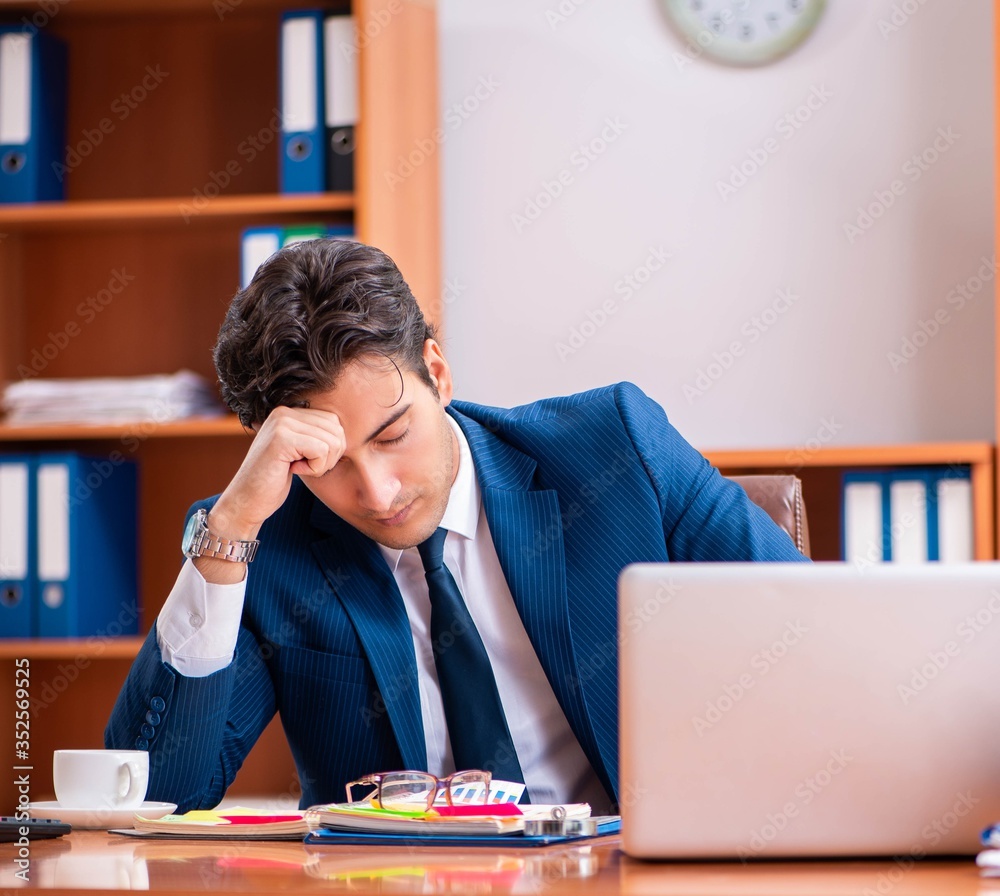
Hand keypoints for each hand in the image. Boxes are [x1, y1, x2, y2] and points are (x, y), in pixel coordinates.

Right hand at [191, 407, 344, 584]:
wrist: (246, 501)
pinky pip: (322, 451)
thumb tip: (346, 433)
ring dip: (321, 464)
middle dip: (329, 456)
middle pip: (336, 430)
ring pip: (332, 441)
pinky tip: (293, 471)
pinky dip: (314, 468)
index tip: (305, 460)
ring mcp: (281, 423)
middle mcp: (284, 412)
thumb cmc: (274, 480)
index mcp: (289, 412)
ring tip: (297, 468)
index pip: (334, 422)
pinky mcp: (281, 439)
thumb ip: (316, 435)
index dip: (329, 448)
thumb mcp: (299, 452)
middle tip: (303, 466)